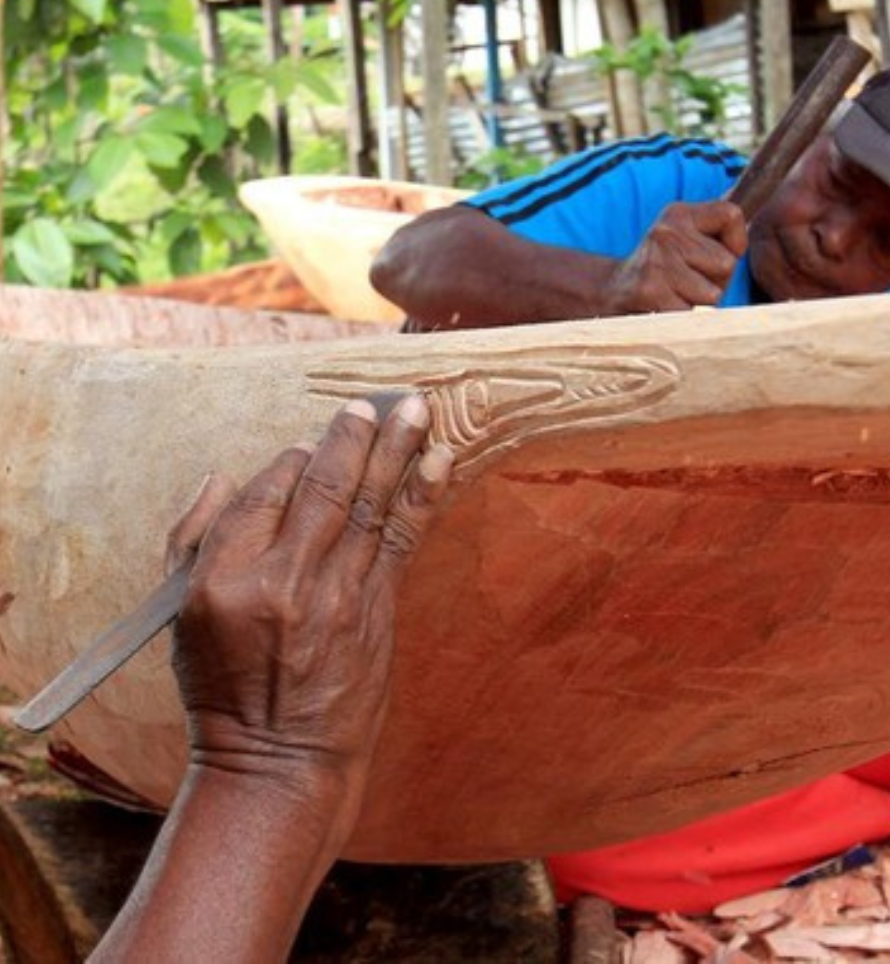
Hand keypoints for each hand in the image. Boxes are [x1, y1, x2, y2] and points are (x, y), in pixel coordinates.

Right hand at [166, 396, 452, 793]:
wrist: (279, 759)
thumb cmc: (224, 687)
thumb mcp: (179, 620)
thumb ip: (194, 540)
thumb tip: (222, 475)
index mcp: (223, 579)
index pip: (263, 494)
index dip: (290, 462)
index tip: (309, 444)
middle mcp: (283, 580)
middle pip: (323, 489)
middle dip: (351, 437)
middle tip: (371, 402)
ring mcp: (336, 595)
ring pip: (370, 505)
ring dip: (397, 449)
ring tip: (416, 405)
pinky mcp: (375, 610)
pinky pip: (401, 539)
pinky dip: (421, 495)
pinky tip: (438, 458)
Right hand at [602, 200, 746, 313]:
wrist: (611, 293)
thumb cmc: (664, 271)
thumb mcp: (687, 240)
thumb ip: (720, 229)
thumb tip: (753, 200)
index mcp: (678, 213)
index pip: (731, 215)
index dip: (735, 243)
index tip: (715, 256)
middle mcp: (666, 232)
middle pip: (726, 263)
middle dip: (715, 281)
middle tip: (687, 282)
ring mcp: (657, 261)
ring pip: (712, 293)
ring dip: (700, 303)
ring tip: (676, 295)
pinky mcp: (650, 291)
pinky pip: (692, 314)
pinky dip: (684, 318)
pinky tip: (665, 307)